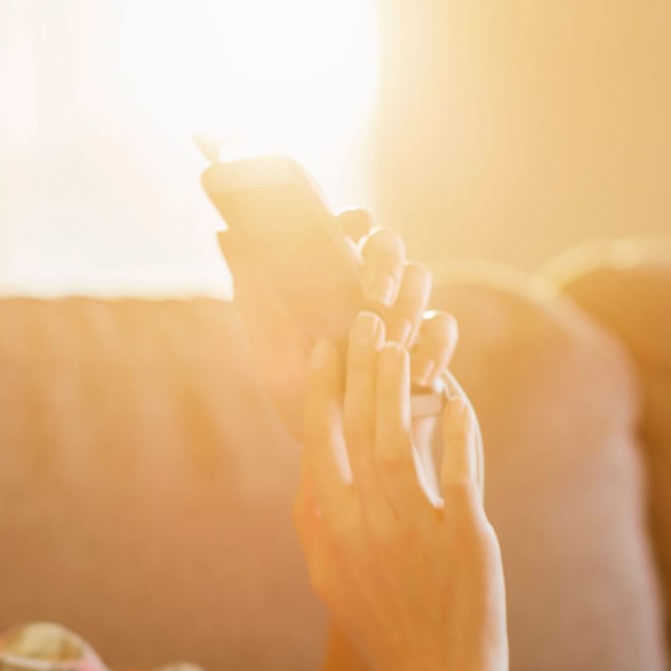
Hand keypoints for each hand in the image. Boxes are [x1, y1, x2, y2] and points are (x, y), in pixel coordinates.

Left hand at [221, 212, 459, 440]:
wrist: (336, 451)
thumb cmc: (298, 394)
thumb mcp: (268, 350)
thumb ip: (254, 296)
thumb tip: (227, 236)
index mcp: (331, 276)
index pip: (347, 226)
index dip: (354, 219)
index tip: (350, 231)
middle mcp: (368, 285)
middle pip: (390, 245)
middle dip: (387, 263)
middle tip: (374, 296)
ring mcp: (403, 312)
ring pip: (420, 279)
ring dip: (409, 304)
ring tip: (394, 339)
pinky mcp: (429, 344)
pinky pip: (443, 328)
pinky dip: (435, 346)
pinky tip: (419, 371)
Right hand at [293, 310, 506, 670]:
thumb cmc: (381, 630)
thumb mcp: (329, 580)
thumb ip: (315, 523)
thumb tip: (307, 473)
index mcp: (333, 531)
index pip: (320, 443)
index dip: (322, 389)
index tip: (324, 347)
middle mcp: (368, 525)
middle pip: (360, 428)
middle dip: (360, 368)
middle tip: (365, 321)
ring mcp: (416, 529)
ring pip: (402, 437)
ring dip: (400, 383)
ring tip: (401, 344)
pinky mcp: (465, 536)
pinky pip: (460, 468)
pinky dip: (459, 428)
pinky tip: (459, 397)